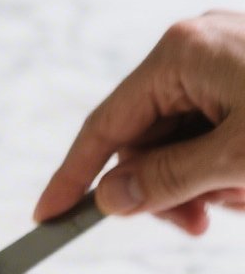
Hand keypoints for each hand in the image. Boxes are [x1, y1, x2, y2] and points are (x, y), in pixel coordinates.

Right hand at [34, 10, 244, 233]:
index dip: (73, 176)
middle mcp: (196, 50)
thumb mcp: (237, 157)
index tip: (49, 214)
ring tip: (243, 192)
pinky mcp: (244, 77)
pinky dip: (224, 164)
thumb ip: (168, 178)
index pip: (105, 126)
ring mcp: (223, 61)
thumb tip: (111, 197)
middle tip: (194, 222)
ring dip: (204, 181)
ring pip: (182, 141)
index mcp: (181, 54)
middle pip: (147, 140)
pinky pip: (212, 131)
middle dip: (168, 188)